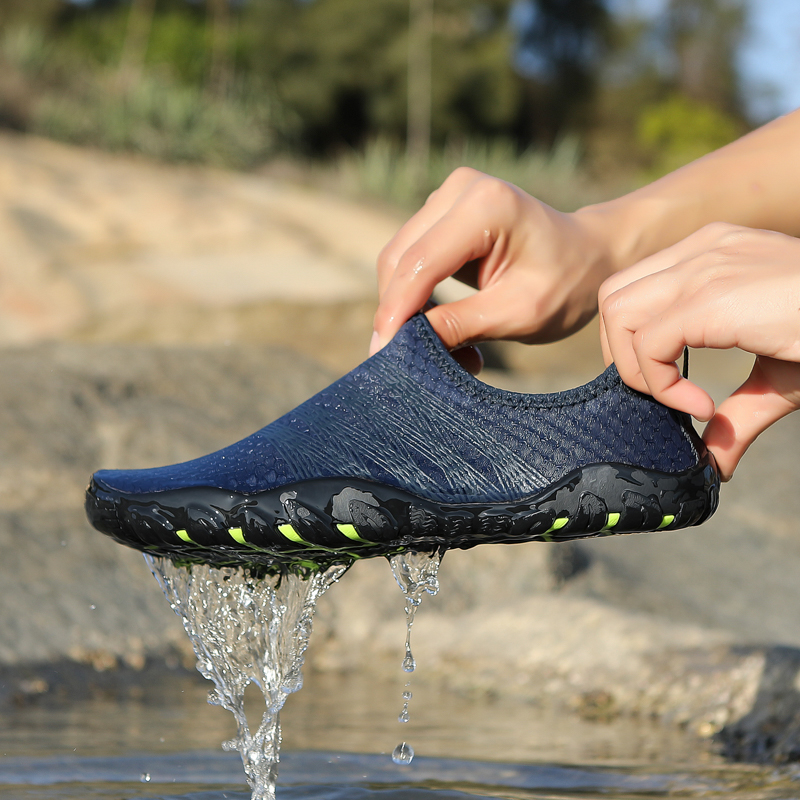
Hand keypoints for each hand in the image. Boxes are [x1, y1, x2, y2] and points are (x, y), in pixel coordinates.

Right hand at [371, 167, 616, 358]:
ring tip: (448, 350)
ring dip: (407, 310)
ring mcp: (448, 198)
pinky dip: (416, 298)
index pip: (421, 263)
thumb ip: (460, 325)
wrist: (590, 255)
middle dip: (400, 313)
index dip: (396, 310)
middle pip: (400, 259)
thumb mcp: (519, 314)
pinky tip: (444, 327)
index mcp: (487, 205)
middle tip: (420, 363)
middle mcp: (460, 189)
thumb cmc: (566, 284)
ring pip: (398, 261)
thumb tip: (404, 345)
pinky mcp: (442, 214)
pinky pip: (410, 260)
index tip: (382, 354)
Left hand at [598, 222, 799, 478]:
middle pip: (612, 296)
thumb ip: (736, 413)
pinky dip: (659, 384)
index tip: (665, 385)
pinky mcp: (714, 296)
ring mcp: (706, 265)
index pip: (632, 290)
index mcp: (711, 254)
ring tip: (680, 402)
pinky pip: (650, 342)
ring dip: (634, 369)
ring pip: (618, 313)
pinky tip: (701, 406)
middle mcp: (702, 250)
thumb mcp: (776, 375)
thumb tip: (714, 466)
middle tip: (657, 394)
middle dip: (620, 354)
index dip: (630, 342)